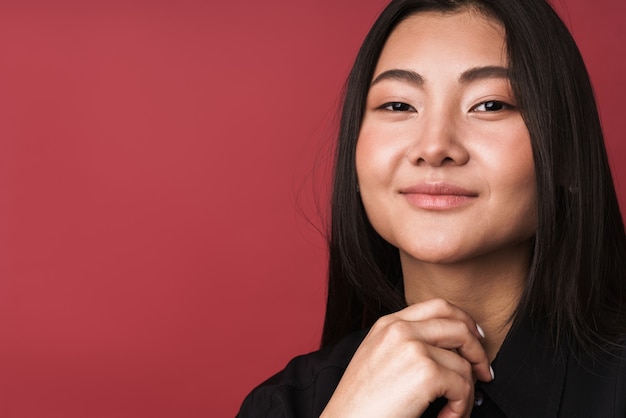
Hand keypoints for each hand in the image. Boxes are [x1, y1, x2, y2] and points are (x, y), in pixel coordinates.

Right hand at [320, 299, 492, 417]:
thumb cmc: (361, 403)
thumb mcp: (379, 359)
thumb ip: (407, 345)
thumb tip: (450, 351)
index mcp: (388, 324)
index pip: (438, 306)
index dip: (464, 321)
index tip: (475, 338)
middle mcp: (400, 329)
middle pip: (458, 325)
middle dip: (478, 350)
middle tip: (483, 373)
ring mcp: (412, 348)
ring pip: (464, 363)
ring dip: (467, 391)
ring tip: (453, 410)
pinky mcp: (425, 372)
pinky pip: (463, 386)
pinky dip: (461, 407)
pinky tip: (446, 417)